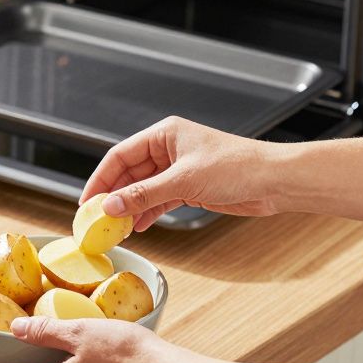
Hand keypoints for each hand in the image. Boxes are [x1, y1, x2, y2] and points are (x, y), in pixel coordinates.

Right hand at [81, 116, 280, 230]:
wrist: (275, 181)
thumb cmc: (239, 166)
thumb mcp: (184, 181)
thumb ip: (144, 195)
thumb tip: (112, 206)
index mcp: (164, 135)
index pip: (120, 155)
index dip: (101, 179)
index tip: (88, 201)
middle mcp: (168, 150)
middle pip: (129, 174)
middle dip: (114, 197)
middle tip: (97, 219)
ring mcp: (178, 170)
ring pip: (143, 190)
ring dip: (130, 208)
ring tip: (117, 228)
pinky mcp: (190, 188)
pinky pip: (159, 200)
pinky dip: (148, 213)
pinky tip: (139, 226)